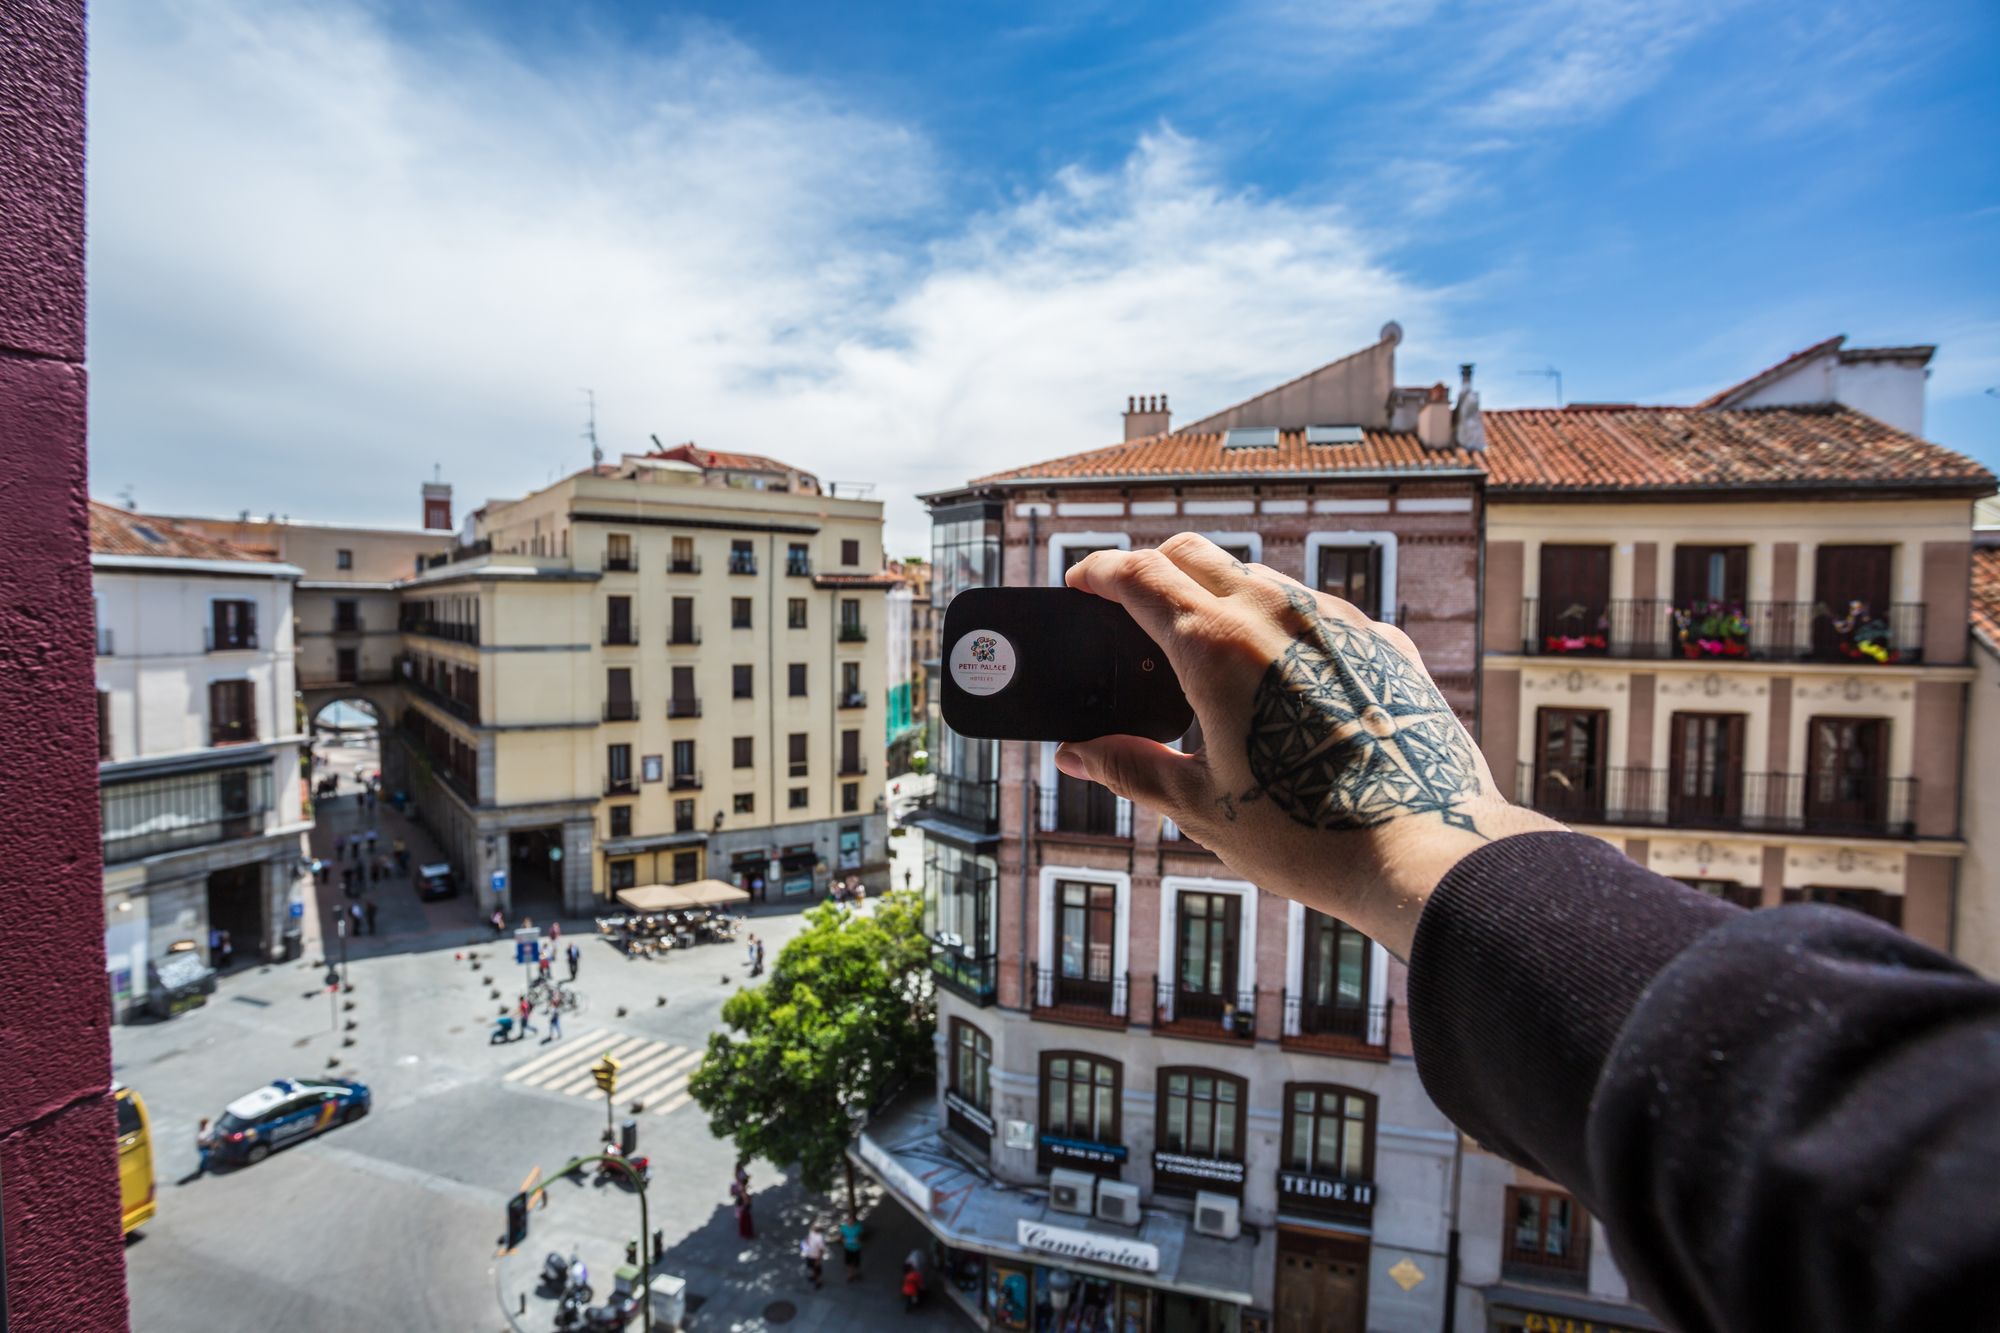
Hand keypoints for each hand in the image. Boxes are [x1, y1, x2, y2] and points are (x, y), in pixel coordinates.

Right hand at [1056, 533, 1558, 957]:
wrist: (1427, 852)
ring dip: (1219, 592)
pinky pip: (1320, 612)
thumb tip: (1075, 754)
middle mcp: (1277, 613)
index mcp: (1216, 646)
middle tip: (1130, 606)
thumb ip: (1128, 766)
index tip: (1081, 582)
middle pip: (1194, 552)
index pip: (1138, 575)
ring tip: (1206, 650)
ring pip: (1261, 576)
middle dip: (1151, 566)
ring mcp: (1338, 622)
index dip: (1099, 571)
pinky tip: (1283, 681)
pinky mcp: (1385, 643)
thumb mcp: (1200, 806)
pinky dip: (1283, 626)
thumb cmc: (1309, 836)